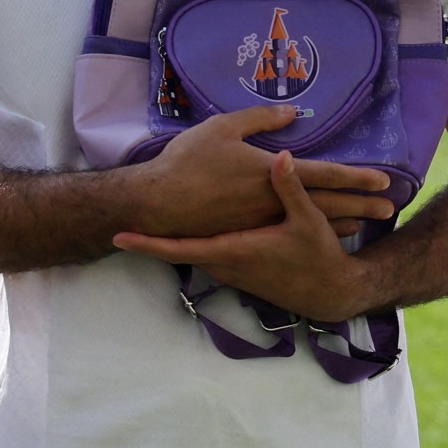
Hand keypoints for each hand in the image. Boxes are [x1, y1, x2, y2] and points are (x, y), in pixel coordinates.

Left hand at [113, 151, 373, 323]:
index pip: (180, 249)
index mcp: (234, 250)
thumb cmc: (317, 256)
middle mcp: (225, 264)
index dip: (148, 244)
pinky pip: (208, 256)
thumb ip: (290, 188)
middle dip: (156, 236)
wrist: (328, 292)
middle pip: (180, 250)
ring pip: (194, 252)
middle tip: (128, 220)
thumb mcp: (307, 220)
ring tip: (155, 221)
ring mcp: (230, 272)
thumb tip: (281, 156)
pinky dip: (195, 244)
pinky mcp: (238, 274)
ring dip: (175, 240)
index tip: (119, 236)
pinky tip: (198, 228)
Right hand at [133, 103, 394, 239]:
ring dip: (343, 220)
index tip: (384, 180)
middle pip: (328, 203)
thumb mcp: (222, 128)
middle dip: (361, 204)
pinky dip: (313, 232)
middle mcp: (273, 200)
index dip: (356, 176)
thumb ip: (260, 118)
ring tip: (369, 222)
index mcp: (271, 172)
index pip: (324, 174)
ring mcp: (262, 221)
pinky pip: (290, 233)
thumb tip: (292, 112)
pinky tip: (328, 233)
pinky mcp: (248, 234)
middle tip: (390, 206)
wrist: (154, 204)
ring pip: (311, 222)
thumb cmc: (187, 162)